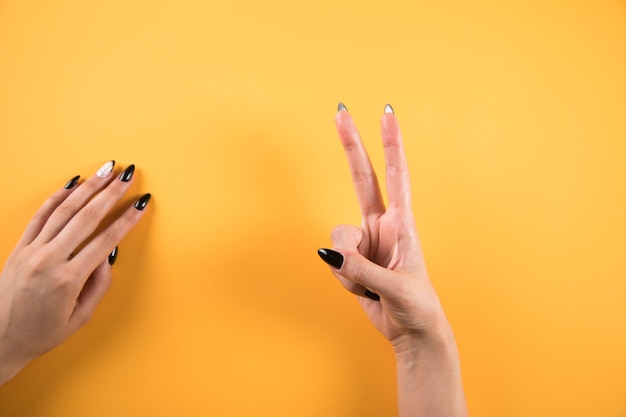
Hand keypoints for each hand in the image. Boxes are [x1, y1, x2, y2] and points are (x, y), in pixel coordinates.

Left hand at [0, 161, 150, 384]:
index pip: (106, 240)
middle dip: (111, 193)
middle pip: (86, 217)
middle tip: (127, 175)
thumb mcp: (80, 318)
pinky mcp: (19, 247)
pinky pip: (40, 215)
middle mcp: (48, 260)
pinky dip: (57, 197)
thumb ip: (99, 285)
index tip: (141, 204)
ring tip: (105, 170)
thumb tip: (108, 256)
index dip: (127, 220)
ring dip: (88, 187)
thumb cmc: (40, 333)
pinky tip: (73, 184)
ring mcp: (31, 251)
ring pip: (64, 210)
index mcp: (68, 279)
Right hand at [319, 105, 466, 416]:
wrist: (410, 331)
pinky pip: (334, 260)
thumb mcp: (397, 288)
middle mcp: (381, 225)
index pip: (396, 175)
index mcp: (403, 224)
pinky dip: (344, 278)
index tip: (386, 113)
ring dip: (346, 265)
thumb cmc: (417, 306)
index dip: (391, 144)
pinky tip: (362, 288)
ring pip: (337, 237)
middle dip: (351, 144)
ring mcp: (364, 240)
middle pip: (362, 177)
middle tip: (340, 110)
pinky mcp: (351, 258)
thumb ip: (363, 268)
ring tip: (368, 283)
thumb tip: (331, 253)